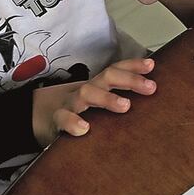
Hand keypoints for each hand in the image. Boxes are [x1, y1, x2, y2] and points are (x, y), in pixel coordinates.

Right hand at [31, 58, 155, 144]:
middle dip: (129, 80)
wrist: (41, 117)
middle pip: (107, 77)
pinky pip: (63, 118)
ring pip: (87, 93)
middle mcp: (87, 89)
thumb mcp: (99, 100)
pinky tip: (84, 129)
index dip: (133, 65)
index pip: (116, 69)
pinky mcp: (57, 119)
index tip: (152, 65)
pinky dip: (73, 122)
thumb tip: (149, 94)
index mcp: (98, 84)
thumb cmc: (80, 110)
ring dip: (107, 98)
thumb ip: (118, 97)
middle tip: (150, 87)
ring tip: (125, 106)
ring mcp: (71, 103)